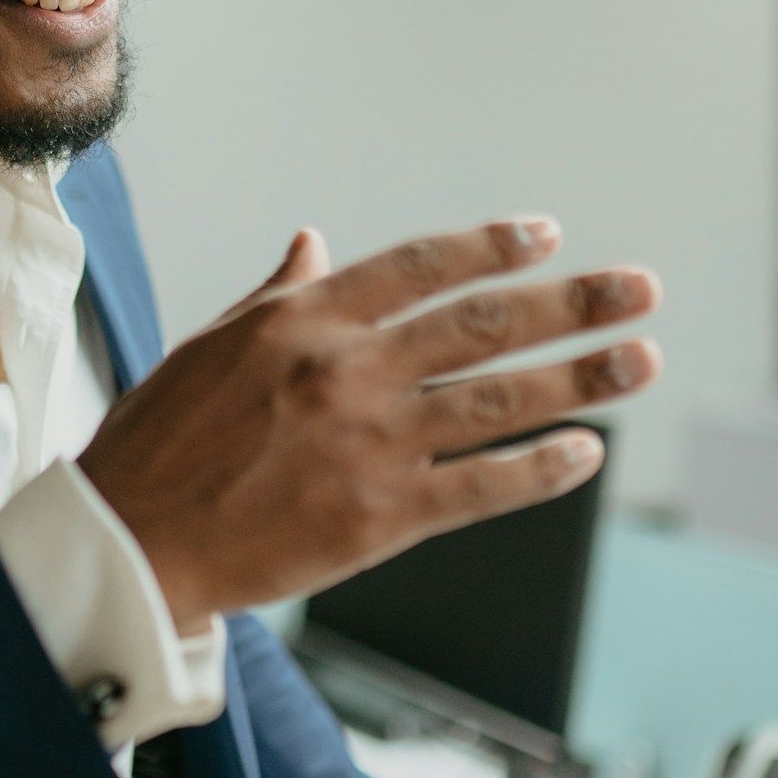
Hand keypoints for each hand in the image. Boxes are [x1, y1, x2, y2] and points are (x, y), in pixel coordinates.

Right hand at [77, 216, 660, 633]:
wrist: (134, 541)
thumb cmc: (161, 442)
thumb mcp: (212, 345)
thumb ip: (279, 295)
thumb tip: (314, 244)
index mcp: (306, 320)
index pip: (423, 267)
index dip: (493, 247)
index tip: (548, 236)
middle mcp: (349, 369)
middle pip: (487, 324)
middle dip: (574, 303)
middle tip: (640, 289)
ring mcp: (371, 442)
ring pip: (502, 399)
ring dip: (584, 377)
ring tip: (643, 359)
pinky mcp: (381, 515)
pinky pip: (484, 486)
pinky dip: (542, 468)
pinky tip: (588, 451)